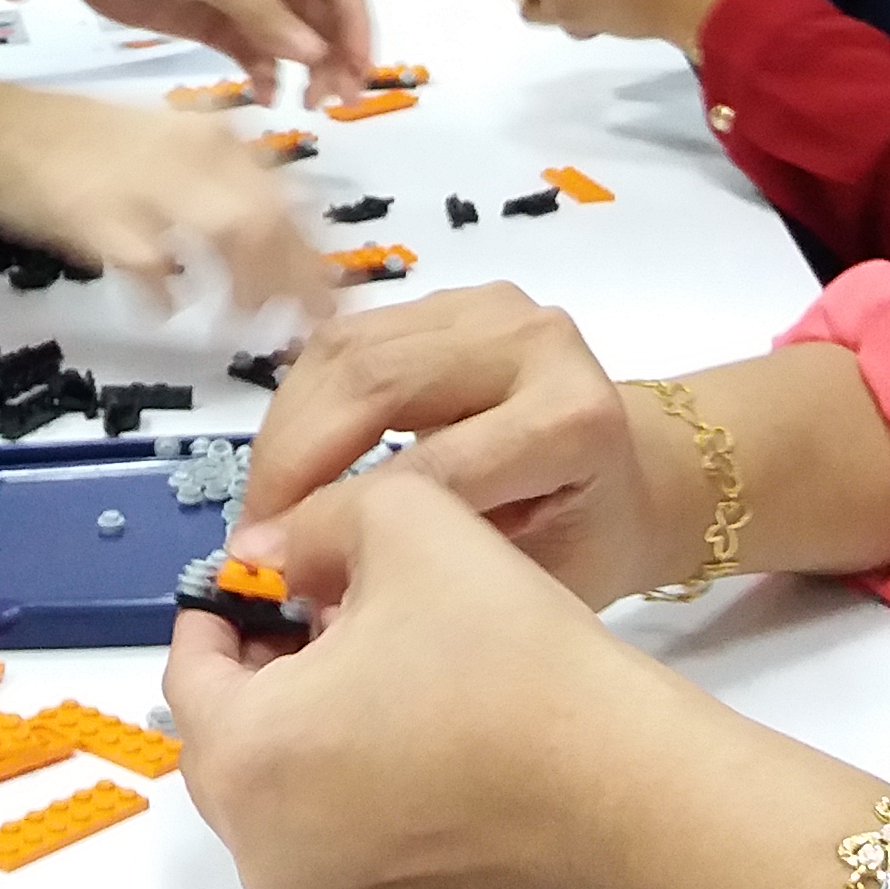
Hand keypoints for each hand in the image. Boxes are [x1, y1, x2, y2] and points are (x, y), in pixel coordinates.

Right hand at [0, 88, 336, 315]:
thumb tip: (273, 241)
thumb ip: (223, 187)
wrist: (4, 133)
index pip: (288, 198)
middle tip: (305, 330)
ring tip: (241, 328)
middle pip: (270, 219)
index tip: (333, 296)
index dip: (315, 254)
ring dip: (245, 290)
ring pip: (230, 234)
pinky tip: (165, 312)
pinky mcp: (104, 216)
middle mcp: (193, 153)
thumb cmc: (88, 145)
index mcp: (214, 137)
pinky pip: (153, 266)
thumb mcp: (170, 148)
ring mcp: (150, 183)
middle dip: (296, 281)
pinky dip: (165, 295)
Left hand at [13, 0, 375, 102]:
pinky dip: (268, 75)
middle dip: (335, 57)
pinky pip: (258, 54)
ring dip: (306, 71)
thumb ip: (261, 13)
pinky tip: (266, 96)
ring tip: (307, 106)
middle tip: (336, 103)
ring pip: (295, 40)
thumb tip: (316, 54)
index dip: (356, 28)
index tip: (360, 72)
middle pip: (324, 16)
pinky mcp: (219, 23)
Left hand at [167, 470, 728, 888]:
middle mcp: (266, 847)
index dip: (226, 599)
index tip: (267, 562)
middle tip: (322, 595)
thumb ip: (313, 521)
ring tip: (379, 640)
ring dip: (305, 706)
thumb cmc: (513, 661)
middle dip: (263, 655)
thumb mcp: (403, 522)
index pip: (189, 667)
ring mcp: (329, 885)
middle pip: (225, 728)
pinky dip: (348, 760)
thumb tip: (274, 552)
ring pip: (279, 774)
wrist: (635, 788)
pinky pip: (333, 815)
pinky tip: (419, 702)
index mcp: (246, 761)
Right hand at [237, 281, 698, 602]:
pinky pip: (348, 338)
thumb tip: (295, 588)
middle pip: (375, 380)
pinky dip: (304, 401)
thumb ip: (423, 572)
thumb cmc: (589, 543)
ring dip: (287, 428)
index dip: (336, 518)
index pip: (427, 468)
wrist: (638, 475)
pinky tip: (289, 459)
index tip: (269, 572)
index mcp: (571, 418)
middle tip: (251, 536)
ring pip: (346, 349)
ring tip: (264, 503)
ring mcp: (489, 308)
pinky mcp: (452, 300)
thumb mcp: (526, 583)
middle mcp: (533, 342)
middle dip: (293, 460)